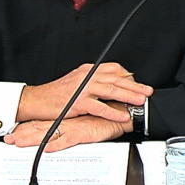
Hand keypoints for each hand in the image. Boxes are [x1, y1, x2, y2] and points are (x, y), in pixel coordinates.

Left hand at [4, 115, 129, 151]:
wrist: (124, 113)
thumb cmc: (109, 115)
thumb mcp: (88, 119)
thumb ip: (78, 122)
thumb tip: (68, 127)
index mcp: (68, 117)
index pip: (44, 122)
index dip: (27, 127)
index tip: (13, 132)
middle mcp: (69, 121)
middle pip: (41, 128)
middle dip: (23, 134)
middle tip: (8, 139)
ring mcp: (75, 126)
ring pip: (49, 133)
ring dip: (33, 139)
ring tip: (18, 143)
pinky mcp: (84, 132)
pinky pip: (68, 140)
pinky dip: (56, 144)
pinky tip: (46, 149)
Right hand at [17, 62, 151, 123]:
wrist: (37, 100)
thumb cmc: (56, 94)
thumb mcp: (76, 82)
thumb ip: (92, 82)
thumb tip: (108, 85)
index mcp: (88, 70)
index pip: (113, 69)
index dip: (128, 76)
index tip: (138, 82)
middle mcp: (87, 77)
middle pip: (116, 79)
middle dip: (135, 86)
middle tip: (147, 92)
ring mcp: (83, 89)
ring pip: (111, 90)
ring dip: (128, 96)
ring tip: (140, 102)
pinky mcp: (79, 102)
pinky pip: (100, 107)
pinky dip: (113, 112)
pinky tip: (122, 116)